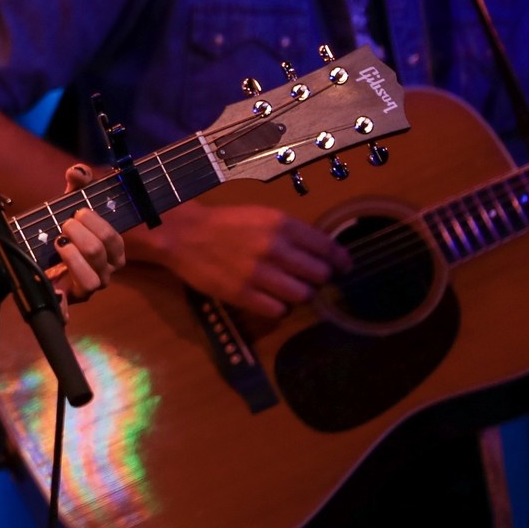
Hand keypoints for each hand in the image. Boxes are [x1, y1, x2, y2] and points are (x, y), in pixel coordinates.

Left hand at [46, 163, 126, 301]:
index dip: (96, 224)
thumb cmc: (66, 229)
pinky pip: (68, 310)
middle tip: (64, 225)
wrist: (42, 255)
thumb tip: (77, 171)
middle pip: (100, 256)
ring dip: (72, 258)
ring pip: (91, 282)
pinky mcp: (69, 301)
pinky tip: (55, 289)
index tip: (78, 212)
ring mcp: (87, 288)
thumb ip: (78, 185)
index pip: (114, 240)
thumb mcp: (70, 204)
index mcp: (112, 251)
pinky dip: (62, 303)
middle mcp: (105, 272)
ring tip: (58, 244)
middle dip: (80, 236)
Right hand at [130, 200, 349, 318]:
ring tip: (290, 290)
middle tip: (310, 279)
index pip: (327, 248)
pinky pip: (278, 311)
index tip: (344, 267)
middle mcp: (274, 248)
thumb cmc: (226, 224)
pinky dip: (280, 308)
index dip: (341, 260)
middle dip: (318, 278)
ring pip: (302, 295)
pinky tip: (272, 300)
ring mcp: (259, 273)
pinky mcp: (243, 294)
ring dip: (300, 295)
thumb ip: (292, 232)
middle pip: (318, 274)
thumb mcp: (263, 216)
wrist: (184, 235)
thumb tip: (323, 252)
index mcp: (281, 224)